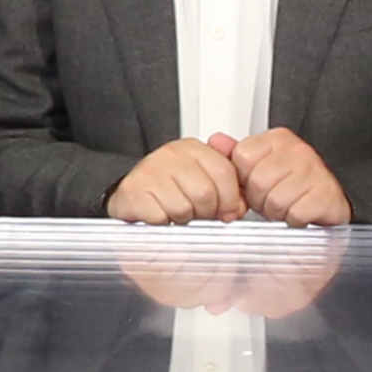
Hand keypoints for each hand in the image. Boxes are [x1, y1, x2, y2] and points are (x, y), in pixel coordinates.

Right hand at [106, 138, 250, 223]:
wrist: (131, 194)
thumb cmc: (169, 188)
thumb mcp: (202, 178)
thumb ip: (228, 186)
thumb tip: (240, 205)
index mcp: (192, 148)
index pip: (224, 172)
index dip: (230, 198)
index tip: (228, 211)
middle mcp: (171, 155)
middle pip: (205, 193)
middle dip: (207, 212)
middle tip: (199, 214)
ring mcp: (150, 171)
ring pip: (183, 208)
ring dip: (183, 219)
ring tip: (177, 213)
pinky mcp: (133, 191)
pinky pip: (161, 217)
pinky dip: (163, 223)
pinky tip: (160, 215)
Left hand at [230, 129, 352, 229]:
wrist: (331, 199)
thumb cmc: (294, 184)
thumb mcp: (262, 165)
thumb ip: (236, 155)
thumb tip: (215, 142)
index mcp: (278, 139)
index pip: (242, 157)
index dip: (244, 178)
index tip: (255, 184)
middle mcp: (297, 150)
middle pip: (257, 182)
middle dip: (260, 199)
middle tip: (272, 199)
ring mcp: (314, 171)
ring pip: (275, 200)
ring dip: (277, 212)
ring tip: (286, 206)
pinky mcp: (326, 195)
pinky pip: (295, 214)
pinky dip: (295, 220)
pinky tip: (300, 213)